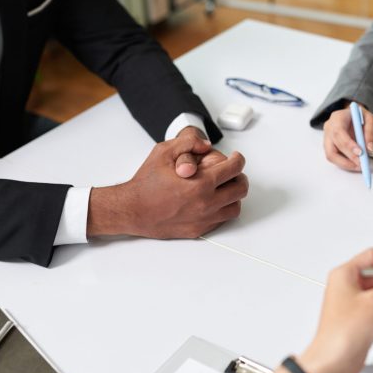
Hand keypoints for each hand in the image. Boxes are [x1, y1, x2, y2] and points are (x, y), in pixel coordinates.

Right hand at [87, 134, 248, 238]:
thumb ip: (188, 142)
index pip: (234, 168)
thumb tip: (207, 145)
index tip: (235, 158)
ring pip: (235, 207)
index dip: (238, 159)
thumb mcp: (164, 151)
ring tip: (225, 188)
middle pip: (240, 189)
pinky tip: (214, 201)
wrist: (132, 210)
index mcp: (201, 183)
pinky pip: (222, 220)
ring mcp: (204, 219)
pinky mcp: (199, 230)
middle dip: (239, 176)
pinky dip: (222, 209)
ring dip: (234, 195)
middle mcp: (206, 203)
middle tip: (233, 173)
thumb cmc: (146, 183)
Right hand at [323, 103, 372, 170]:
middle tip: (362, 163)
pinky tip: (354, 164)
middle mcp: (329, 128)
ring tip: (359, 166)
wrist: (350, 115)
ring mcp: (327, 138)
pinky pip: (334, 158)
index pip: (338, 132)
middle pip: (333, 147)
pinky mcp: (328, 146)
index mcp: (337, 118)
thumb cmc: (358, 116)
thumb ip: (370, 132)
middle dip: (348, 158)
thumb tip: (369, 148)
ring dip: (345, 164)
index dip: (348, 145)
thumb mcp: (369, 118)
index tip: (360, 153)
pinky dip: (344, 163)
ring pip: (330, 155)